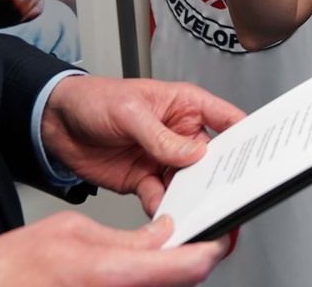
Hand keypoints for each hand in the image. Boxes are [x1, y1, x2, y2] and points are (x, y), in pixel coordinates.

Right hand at [0, 212, 228, 286]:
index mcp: (116, 275)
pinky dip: (155, 278)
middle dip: (198, 256)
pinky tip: (150, 263)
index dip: (215, 246)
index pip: (191, 265)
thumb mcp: (75, 233)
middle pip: (184, 281)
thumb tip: (165, 233)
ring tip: (178, 243)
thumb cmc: (15, 269)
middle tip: (206, 233)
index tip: (225, 231)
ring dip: (176, 268)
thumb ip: (128, 238)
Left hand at [41, 76, 245, 214]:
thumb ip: (160, 136)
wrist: (55, 122)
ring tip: (194, 207)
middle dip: (218, 175)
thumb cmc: (95, 99)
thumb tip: (193, 154)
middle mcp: (179, 133)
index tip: (256, 153)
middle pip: (210, 157)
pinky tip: (164, 211)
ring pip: (188, 181)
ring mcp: (162, 158)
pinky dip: (164, 207)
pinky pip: (161, 196)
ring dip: (190, 195)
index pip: (226, 119)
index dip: (245, 135)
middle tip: (225, 191)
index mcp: (185, 106)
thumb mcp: (130, 112)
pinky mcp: (143, 179)